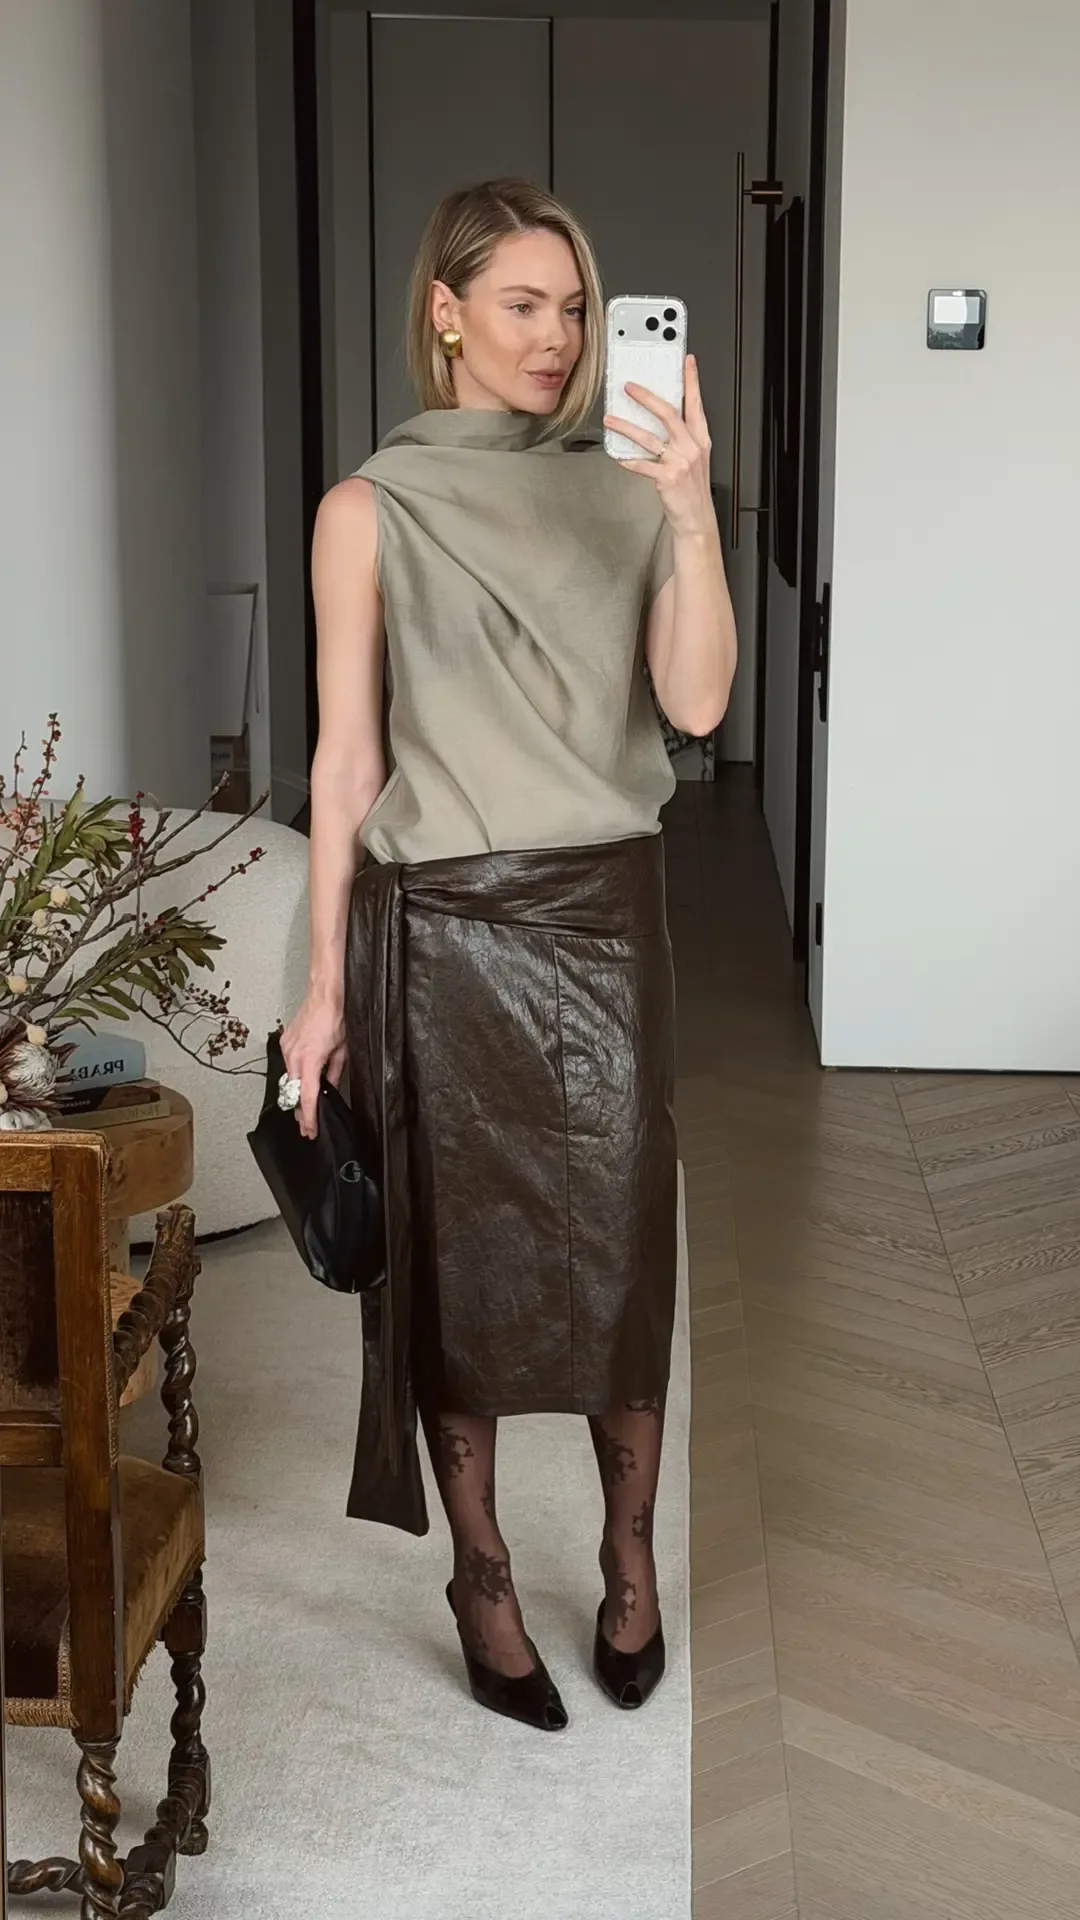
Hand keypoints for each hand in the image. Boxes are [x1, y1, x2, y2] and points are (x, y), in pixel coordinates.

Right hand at [280, 991, 346, 1139]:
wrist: (325, 994)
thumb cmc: (336, 1017)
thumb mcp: (342, 1051)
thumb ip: (334, 1074)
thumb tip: (329, 1089)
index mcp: (309, 1060)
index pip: (306, 1098)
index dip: (308, 1118)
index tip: (310, 1131)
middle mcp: (294, 1055)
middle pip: (293, 1092)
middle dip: (299, 1110)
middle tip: (307, 1124)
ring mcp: (287, 1048)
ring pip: (289, 1079)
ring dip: (297, 1092)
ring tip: (307, 1104)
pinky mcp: (285, 1041)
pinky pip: (288, 1064)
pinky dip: (296, 1074)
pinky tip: (304, 1078)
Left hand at [603, 352, 713, 539]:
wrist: (696, 518)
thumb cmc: (692, 489)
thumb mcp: (694, 458)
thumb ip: (682, 437)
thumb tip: (658, 417)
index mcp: (699, 438)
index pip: (695, 403)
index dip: (691, 381)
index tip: (687, 361)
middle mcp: (691, 447)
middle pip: (668, 413)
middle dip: (647, 397)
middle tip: (629, 386)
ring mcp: (679, 462)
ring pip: (649, 437)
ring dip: (626, 427)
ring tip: (611, 420)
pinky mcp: (667, 478)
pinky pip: (642, 465)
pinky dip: (628, 460)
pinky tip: (617, 455)